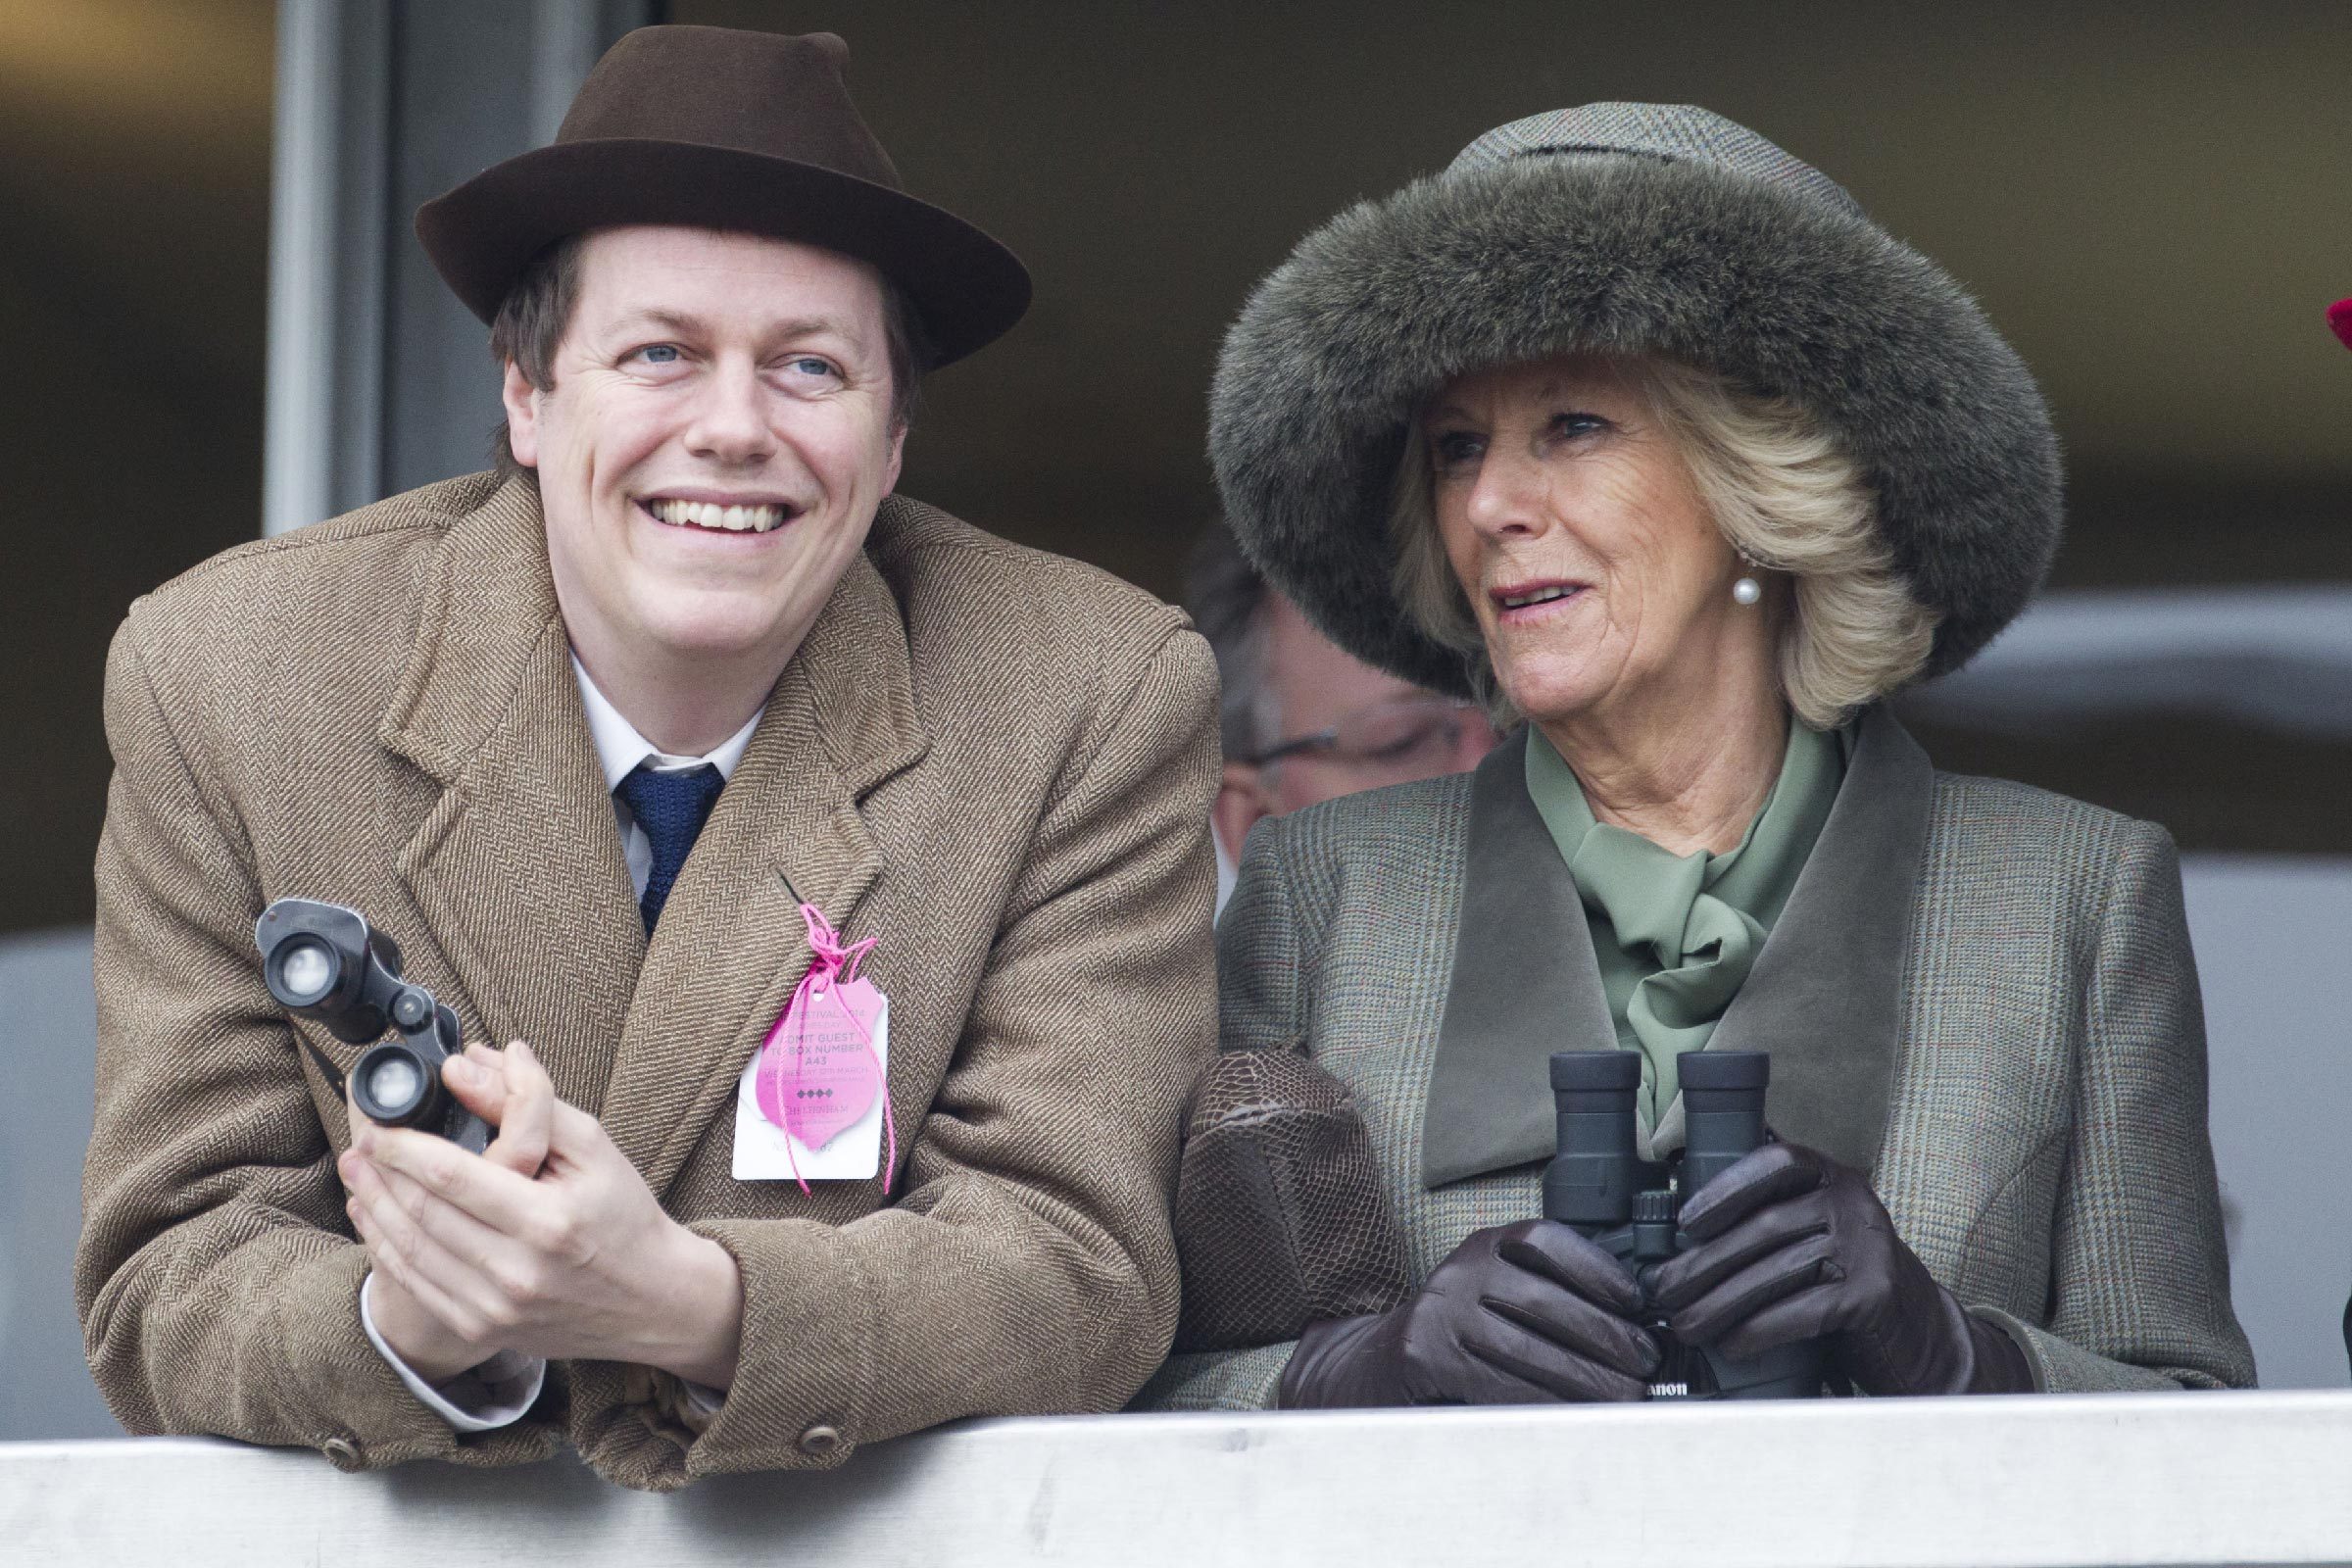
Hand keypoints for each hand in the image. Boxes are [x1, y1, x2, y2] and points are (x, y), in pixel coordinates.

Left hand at [339, 1041, 744, 1387]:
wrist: (652, 1299)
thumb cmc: (624, 1215)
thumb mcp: (592, 1146)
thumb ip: (527, 1103)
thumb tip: (465, 1066)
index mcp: (549, 1221)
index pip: (454, 1177)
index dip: (405, 1147)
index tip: (381, 1124)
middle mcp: (518, 1272)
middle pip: (422, 1214)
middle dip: (380, 1173)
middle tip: (359, 1141)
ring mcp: (496, 1308)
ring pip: (409, 1250)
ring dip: (373, 1207)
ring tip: (356, 1172)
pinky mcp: (482, 1328)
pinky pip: (416, 1284)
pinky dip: (385, 1247)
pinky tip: (374, 1217)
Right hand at [1279, 1220, 1657, 1407]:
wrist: (1374, 1370)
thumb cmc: (1456, 1338)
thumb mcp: (1495, 1298)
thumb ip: (1548, 1299)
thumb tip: (1632, 1328)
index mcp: (1484, 1246)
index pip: (1546, 1241)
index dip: (1597, 1269)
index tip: (1638, 1303)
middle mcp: (1460, 1270)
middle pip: (1546, 1300)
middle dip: (1607, 1338)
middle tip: (1647, 1368)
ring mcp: (1439, 1311)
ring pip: (1528, 1348)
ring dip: (1586, 1380)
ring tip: (1626, 1399)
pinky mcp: (1426, 1355)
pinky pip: (1497, 1383)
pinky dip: (1543, 1403)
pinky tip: (1573, 1417)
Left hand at [1645, 1140, 2031, 1395]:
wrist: (1921, 1335)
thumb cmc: (1846, 1282)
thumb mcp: (1815, 1236)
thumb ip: (1769, 1221)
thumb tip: (1679, 1238)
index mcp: (1832, 1178)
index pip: (1776, 1162)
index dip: (1725, 1187)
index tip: (1685, 1223)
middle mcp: (1853, 1202)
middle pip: (1764, 1227)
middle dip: (1703, 1264)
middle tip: (1663, 1292)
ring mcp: (1868, 1246)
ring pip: (1776, 1271)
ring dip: (1719, 1303)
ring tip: (1685, 1325)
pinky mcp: (1873, 1294)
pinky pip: (1802, 1310)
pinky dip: (1759, 1330)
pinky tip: (1731, 1345)